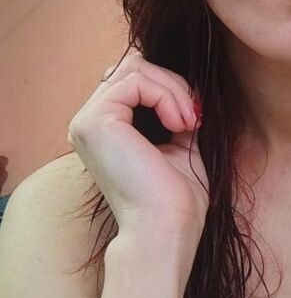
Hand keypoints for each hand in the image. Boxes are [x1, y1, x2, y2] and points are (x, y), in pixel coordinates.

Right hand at [67, 49, 209, 259]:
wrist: (166, 230)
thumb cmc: (175, 199)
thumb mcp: (179, 145)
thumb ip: (173, 113)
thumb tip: (186, 85)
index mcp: (104, 130)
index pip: (134, 80)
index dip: (169, 88)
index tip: (196, 118)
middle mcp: (88, 123)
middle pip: (132, 67)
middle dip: (172, 84)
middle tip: (195, 117)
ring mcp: (86, 121)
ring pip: (134, 68)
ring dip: (172, 89)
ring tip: (189, 122)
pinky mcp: (94, 121)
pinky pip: (135, 80)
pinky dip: (166, 95)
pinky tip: (179, 124)